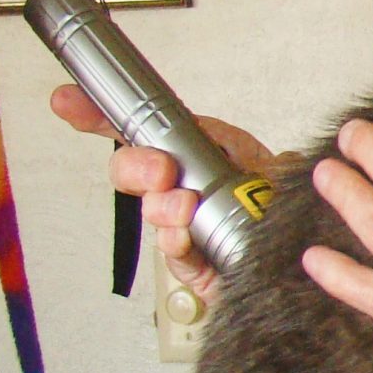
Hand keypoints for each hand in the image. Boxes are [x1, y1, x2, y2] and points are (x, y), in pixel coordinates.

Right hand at [50, 84, 274, 304]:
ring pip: (152, 210)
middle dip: (136, 166)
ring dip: (162, 205)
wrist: (305, 269)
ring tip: (184, 206)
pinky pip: (174, 251)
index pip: (148, 128)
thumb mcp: (286, 174)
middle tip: (159, 172)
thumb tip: (264, 152)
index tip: (67, 103)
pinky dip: (175, 241)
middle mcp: (187, 188)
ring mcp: (185, 225)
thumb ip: (270, 160)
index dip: (101, 115)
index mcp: (205, 154)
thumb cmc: (289, 215)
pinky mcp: (193, 264)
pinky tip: (183, 235)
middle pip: (136, 169)